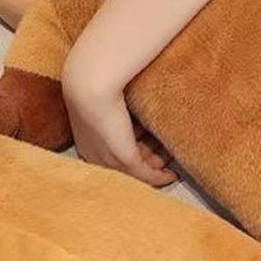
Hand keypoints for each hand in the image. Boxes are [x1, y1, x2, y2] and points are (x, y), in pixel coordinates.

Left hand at [60, 73, 177, 187]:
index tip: (151, 139)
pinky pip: (147, 176)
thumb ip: (115, 107)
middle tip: (167, 149)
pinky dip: (161, 177)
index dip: (134, 147)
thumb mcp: (103, 100)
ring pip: (139, 169)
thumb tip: (130, 104)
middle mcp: (97, 156)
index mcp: (87, 142)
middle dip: (148, 157)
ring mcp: (109, 160)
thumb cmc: (94, 83)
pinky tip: (172, 175)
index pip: (115, 153)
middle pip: (128, 164)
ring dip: (157, 163)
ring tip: (172, 153)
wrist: (89, 83)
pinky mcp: (125, 159)